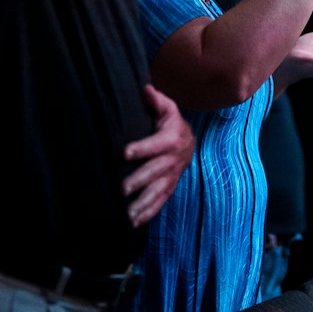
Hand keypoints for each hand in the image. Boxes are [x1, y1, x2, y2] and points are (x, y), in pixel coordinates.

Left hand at [123, 84, 195, 226]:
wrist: (189, 142)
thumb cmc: (172, 123)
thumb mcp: (167, 108)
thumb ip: (157, 100)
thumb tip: (146, 90)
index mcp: (172, 138)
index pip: (155, 144)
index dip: (141, 148)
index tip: (125, 152)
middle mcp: (173, 159)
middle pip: (155, 171)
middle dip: (139, 180)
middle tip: (122, 188)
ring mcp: (172, 176)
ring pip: (158, 191)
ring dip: (143, 202)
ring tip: (127, 213)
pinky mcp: (170, 187)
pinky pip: (160, 201)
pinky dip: (148, 212)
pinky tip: (134, 221)